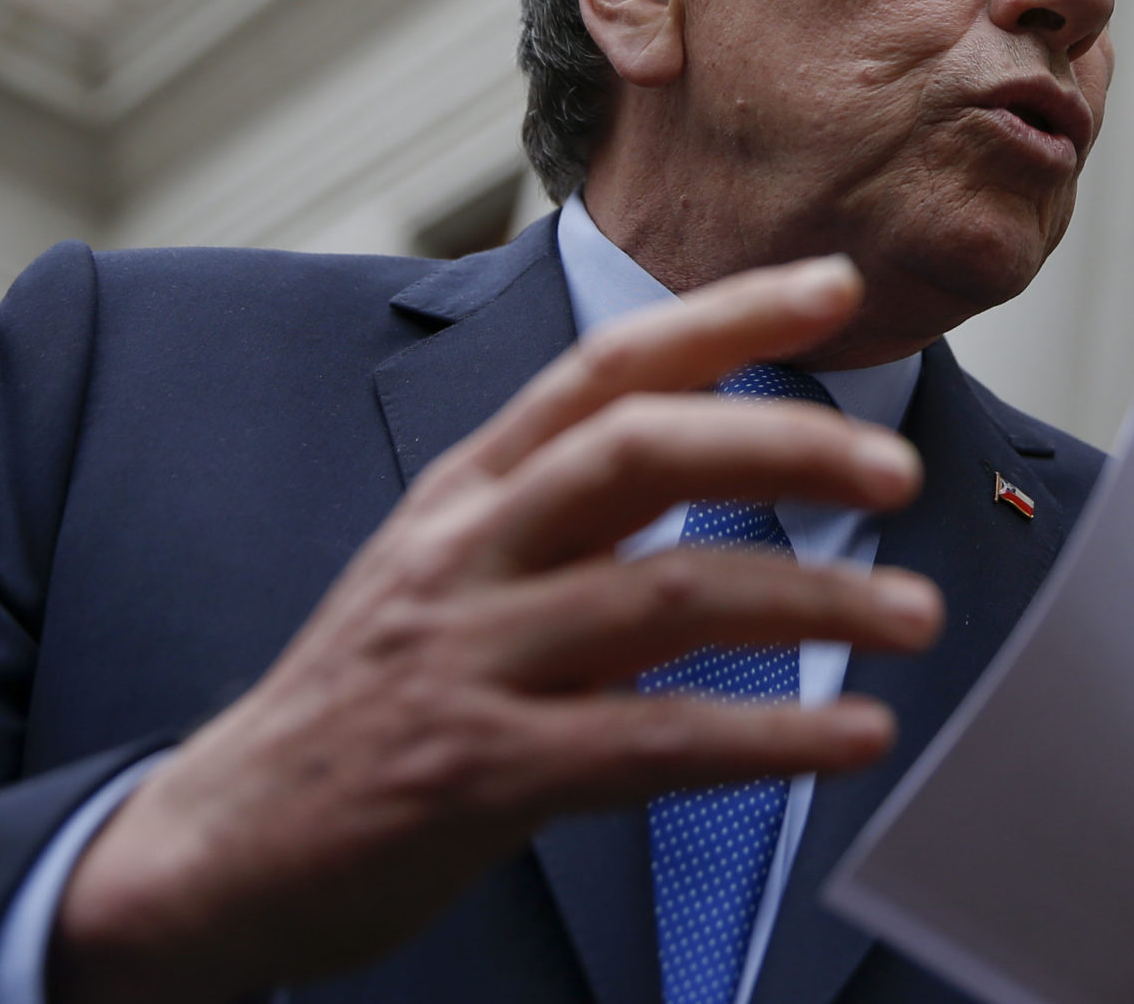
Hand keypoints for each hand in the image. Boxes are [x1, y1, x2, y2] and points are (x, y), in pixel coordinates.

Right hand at [50, 257, 940, 1003]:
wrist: (216, 847)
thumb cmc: (360, 703)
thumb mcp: (446, 572)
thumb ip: (563, 509)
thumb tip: (705, 446)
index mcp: (467, 492)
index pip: (605, 367)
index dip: (725, 317)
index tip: (835, 286)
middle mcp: (467, 553)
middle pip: (643, 451)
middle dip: (784, 443)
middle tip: (898, 468)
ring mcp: (471, 659)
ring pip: (669, 594)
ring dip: (815, 600)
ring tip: (918, 616)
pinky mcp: (481, 773)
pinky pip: (653, 741)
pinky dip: (770, 737)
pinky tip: (857, 737)